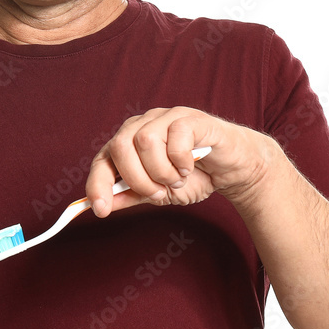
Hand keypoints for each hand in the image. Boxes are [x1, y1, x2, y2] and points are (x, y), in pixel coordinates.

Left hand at [85, 107, 274, 216]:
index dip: (98, 184)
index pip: (103, 160)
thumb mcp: (158, 193)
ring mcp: (165, 117)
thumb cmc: (194, 177)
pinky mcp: (189, 118)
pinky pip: (174, 136)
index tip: (100, 210)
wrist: (231, 170)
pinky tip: (190, 167)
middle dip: (138, 179)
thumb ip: (131, 195)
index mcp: (129, 143)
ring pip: (145, 141)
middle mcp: (142, 125)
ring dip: (162, 171)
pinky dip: (181, 160)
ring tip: (177, 179)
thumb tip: (104, 205)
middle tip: (159, 192)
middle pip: (120, 146)